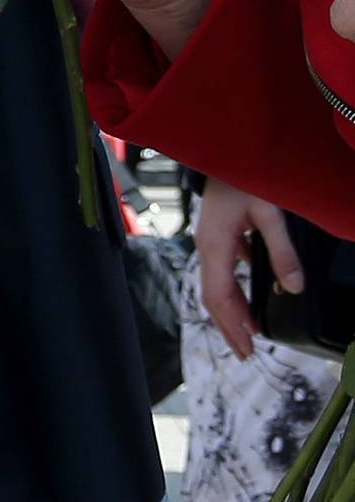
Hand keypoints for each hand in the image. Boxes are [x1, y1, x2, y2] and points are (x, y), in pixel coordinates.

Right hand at [193, 179, 301, 360]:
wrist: (224, 148)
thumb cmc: (243, 175)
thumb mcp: (269, 212)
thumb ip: (282, 251)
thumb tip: (294, 288)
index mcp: (214, 245)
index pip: (219, 296)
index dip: (233, 324)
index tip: (247, 347)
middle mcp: (207, 248)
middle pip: (213, 297)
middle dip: (229, 326)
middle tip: (246, 353)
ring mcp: (209, 242)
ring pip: (216, 286)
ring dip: (232, 311)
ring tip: (249, 332)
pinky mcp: (217, 236)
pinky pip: (222, 272)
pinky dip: (235, 291)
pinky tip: (251, 297)